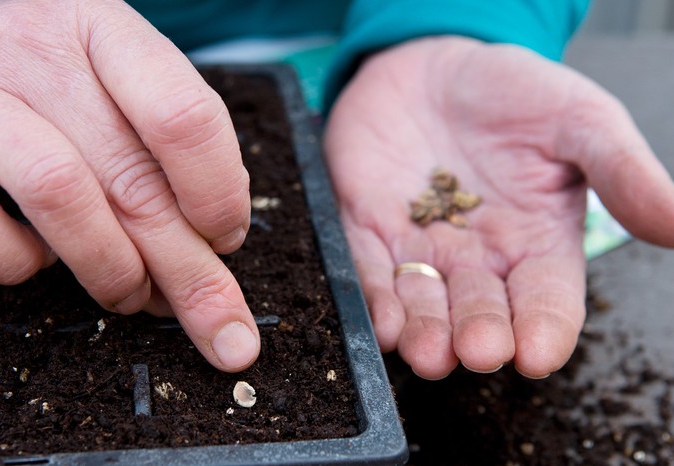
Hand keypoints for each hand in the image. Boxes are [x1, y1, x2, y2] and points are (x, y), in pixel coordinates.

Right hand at [0, 0, 258, 371]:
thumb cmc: (63, 81)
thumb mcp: (124, 88)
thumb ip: (172, 153)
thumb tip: (215, 251)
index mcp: (107, 31)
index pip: (185, 116)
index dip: (218, 194)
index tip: (229, 241)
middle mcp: (38, 52)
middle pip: (135, 178)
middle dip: (188, 272)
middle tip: (218, 324)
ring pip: (62, 196)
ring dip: (113, 270)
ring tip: (133, 293)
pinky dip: (24, 264)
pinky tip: (45, 260)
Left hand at [324, 36, 673, 378]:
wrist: (435, 65)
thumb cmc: (516, 93)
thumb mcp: (580, 121)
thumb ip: (622, 173)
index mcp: (537, 242)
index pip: (547, 299)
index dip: (544, 328)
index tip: (537, 353)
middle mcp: (479, 257)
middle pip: (483, 310)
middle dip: (481, 334)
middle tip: (481, 351)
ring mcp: (423, 247)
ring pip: (425, 304)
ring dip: (426, 332)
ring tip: (429, 354)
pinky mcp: (370, 230)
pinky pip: (372, 272)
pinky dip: (378, 300)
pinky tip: (387, 324)